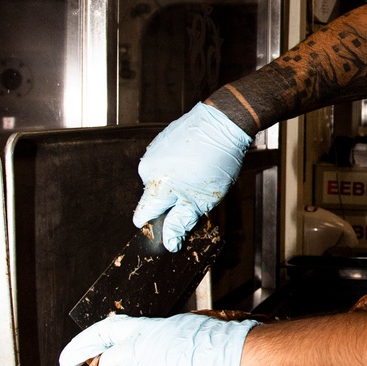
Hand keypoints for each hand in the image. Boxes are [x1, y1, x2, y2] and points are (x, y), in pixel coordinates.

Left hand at [59, 312, 266, 365]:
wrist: (250, 355)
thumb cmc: (239, 354)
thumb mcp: (203, 349)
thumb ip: (182, 358)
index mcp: (167, 327)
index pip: (128, 326)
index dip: (104, 335)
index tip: (89, 344)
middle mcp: (156, 332)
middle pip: (108, 333)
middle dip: (83, 346)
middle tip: (66, 361)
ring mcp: (154, 347)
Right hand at [133, 102, 251, 251]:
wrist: (224, 122)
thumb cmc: (217, 160)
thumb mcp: (202, 200)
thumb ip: (181, 222)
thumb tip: (169, 243)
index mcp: (157, 186)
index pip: (142, 216)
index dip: (156, 225)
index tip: (171, 225)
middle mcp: (149, 169)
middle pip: (153, 198)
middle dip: (172, 202)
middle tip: (196, 194)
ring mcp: (154, 153)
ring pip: (160, 180)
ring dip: (176, 184)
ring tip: (198, 173)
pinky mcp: (161, 142)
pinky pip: (164, 163)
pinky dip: (177, 168)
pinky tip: (195, 161)